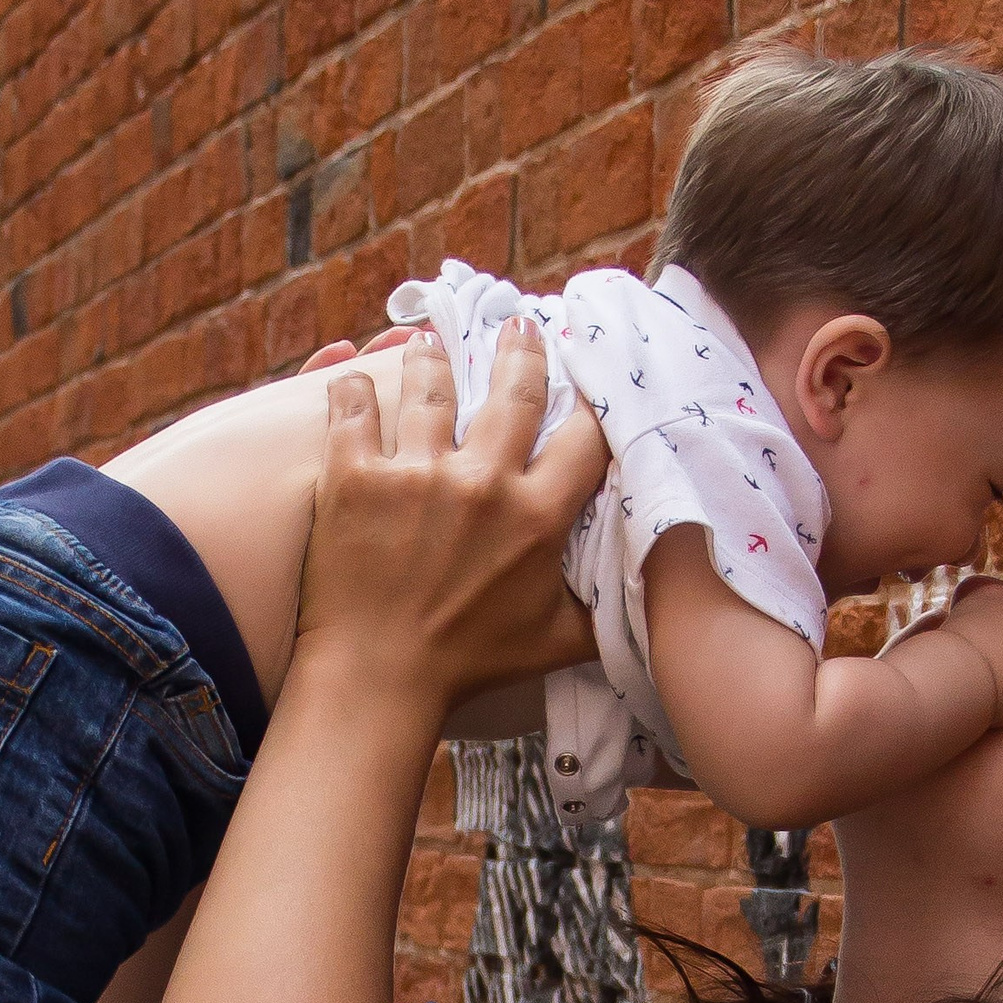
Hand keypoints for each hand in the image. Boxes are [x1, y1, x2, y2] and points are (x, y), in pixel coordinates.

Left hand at [297, 321, 604, 711]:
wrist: (378, 680)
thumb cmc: (469, 665)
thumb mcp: (556, 641)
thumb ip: (605, 611)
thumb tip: (653, 597)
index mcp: (536, 517)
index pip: (585, 438)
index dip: (593, 400)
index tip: (591, 374)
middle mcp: (482, 483)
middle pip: (514, 391)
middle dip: (521, 349)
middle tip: (518, 322)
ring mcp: (416, 474)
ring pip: (430, 386)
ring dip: (433, 357)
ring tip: (429, 341)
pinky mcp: (355, 478)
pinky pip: (353, 411)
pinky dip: (351, 389)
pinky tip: (349, 373)